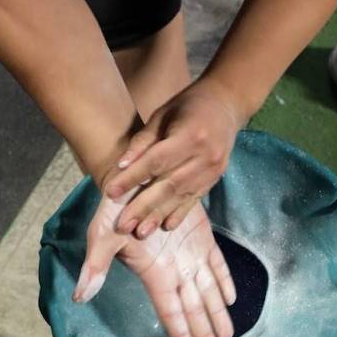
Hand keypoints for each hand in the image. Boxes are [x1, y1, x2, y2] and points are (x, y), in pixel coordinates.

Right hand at [73, 192, 237, 336]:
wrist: (134, 176)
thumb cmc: (116, 206)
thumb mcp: (103, 233)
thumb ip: (96, 264)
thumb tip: (80, 295)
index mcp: (155, 273)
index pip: (170, 310)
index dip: (180, 332)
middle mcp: (174, 269)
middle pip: (194, 308)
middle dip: (203, 334)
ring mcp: (189, 254)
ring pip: (209, 291)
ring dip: (218, 314)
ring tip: (228, 336)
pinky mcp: (201, 237)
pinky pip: (217, 264)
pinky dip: (224, 280)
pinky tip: (231, 298)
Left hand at [104, 77, 242, 237]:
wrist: (226, 104)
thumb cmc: (188, 105)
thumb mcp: (162, 114)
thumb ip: (143, 141)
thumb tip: (121, 165)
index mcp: (190, 135)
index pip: (156, 161)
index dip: (132, 178)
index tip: (110, 192)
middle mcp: (204, 156)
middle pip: (168, 184)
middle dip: (143, 206)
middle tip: (123, 224)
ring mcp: (212, 170)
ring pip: (181, 196)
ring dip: (159, 215)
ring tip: (141, 232)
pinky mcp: (215, 178)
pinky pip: (195, 199)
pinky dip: (179, 213)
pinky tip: (166, 226)